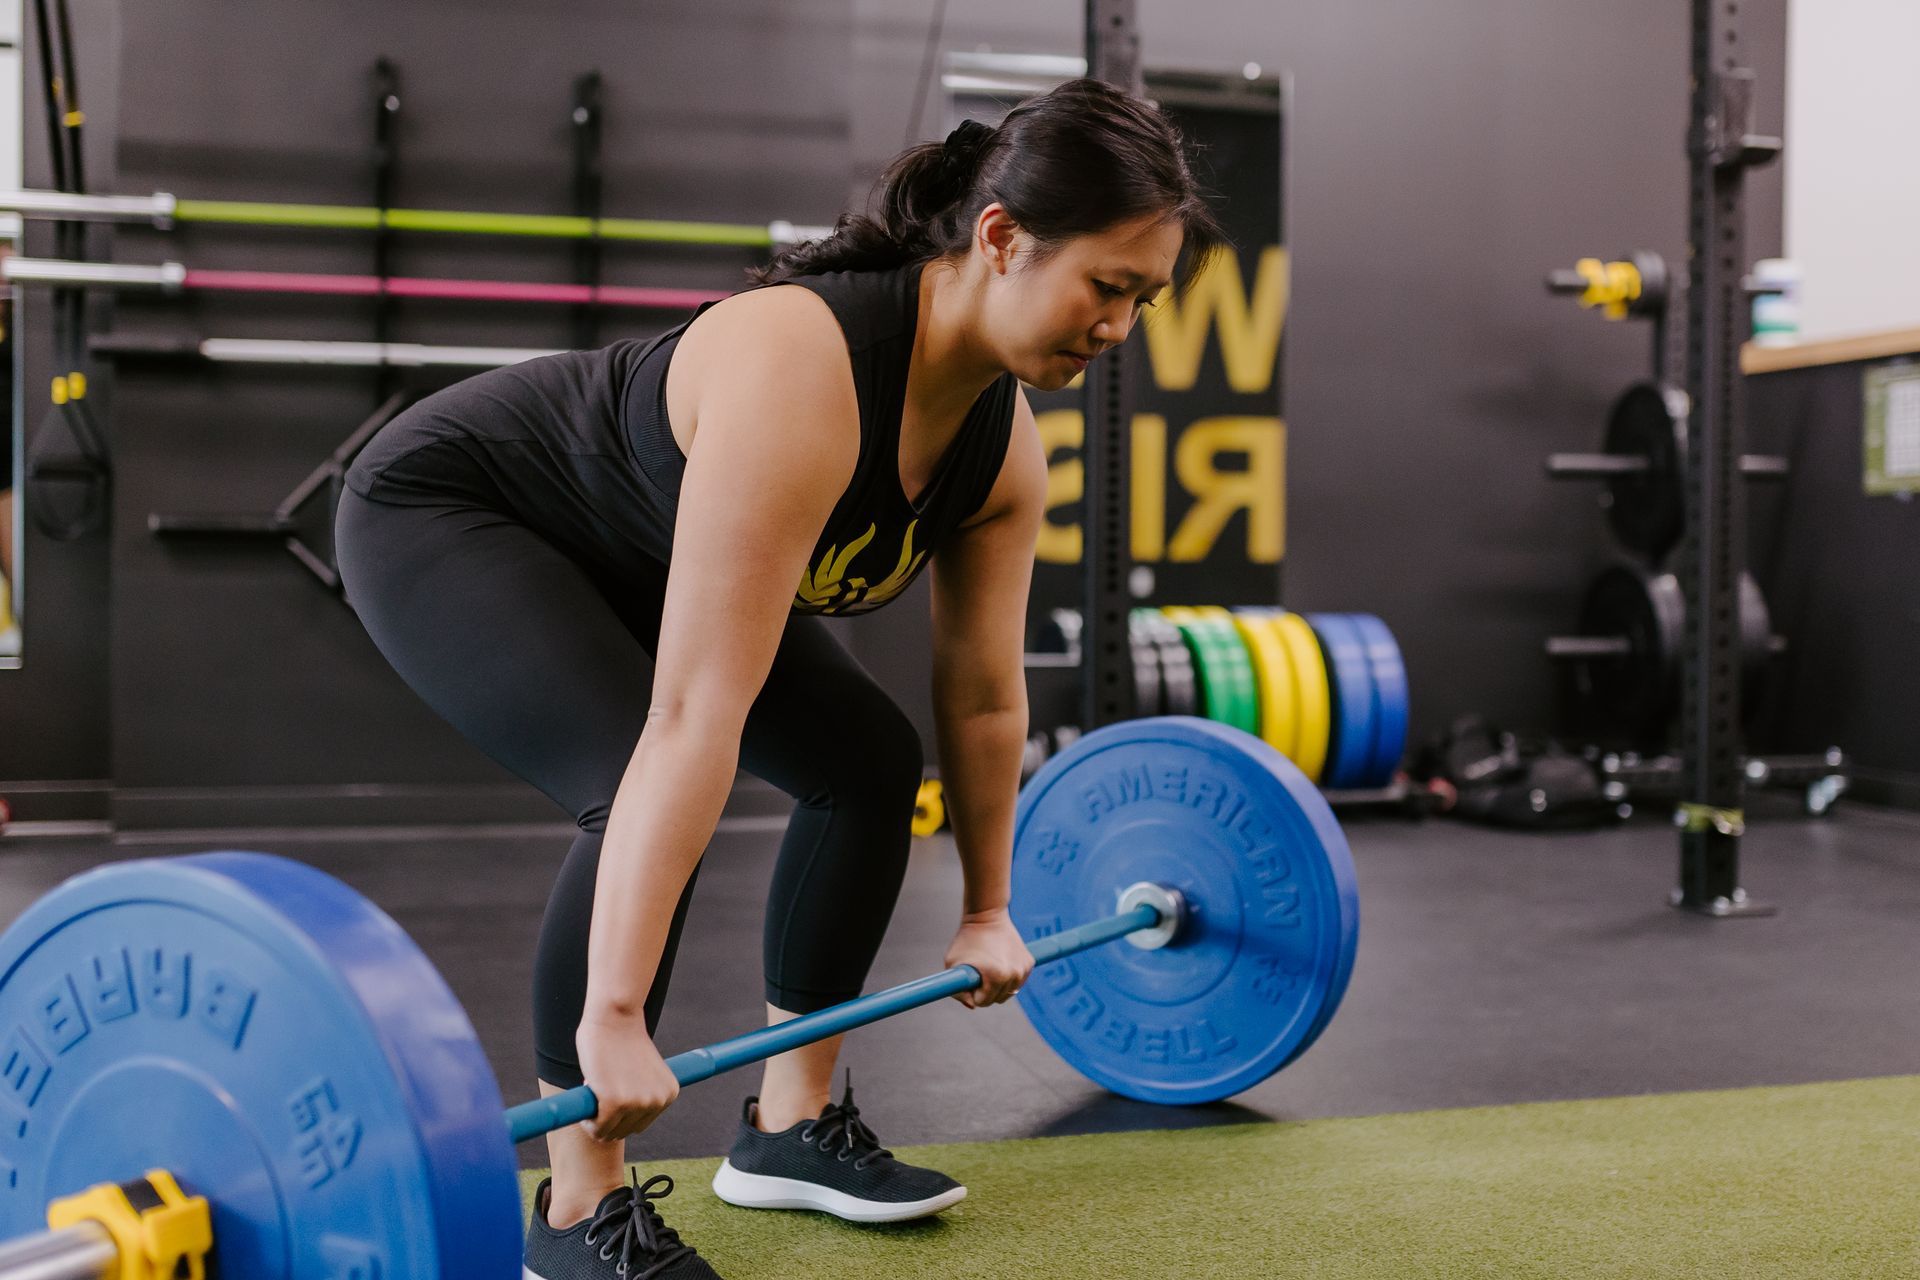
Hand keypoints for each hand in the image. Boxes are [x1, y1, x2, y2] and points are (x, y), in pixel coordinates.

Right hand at [574, 1009, 678, 1142]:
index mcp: (668, 1094)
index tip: (609, 1097)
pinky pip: (597, 1128)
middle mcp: (657, 1101)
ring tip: (593, 1092)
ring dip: (596, 1121)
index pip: (639, 1123)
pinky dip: (588, 1122)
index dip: (621, 1114)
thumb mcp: (644, 1071)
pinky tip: (586, 1100)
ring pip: (610, 1132)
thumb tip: (625, 1110)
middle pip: (625, 1130)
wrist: (615, 1016)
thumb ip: (641, 1091)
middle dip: (608, 1119)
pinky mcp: (614, 1103)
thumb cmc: (624, 1039)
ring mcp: (637, 1103)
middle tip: (597, 1095)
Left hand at [944, 907, 1034, 1008]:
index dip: (973, 991)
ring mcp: (1023, 969)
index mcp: (996, 976)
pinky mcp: (1030, 963)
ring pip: (1009, 992)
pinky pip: (1017, 981)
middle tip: (979, 971)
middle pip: (997, 999)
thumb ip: (957, 990)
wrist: (987, 916)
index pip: (982, 1002)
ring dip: (998, 985)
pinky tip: (1001, 961)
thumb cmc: (966, 940)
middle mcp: (1014, 974)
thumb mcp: (952, 964)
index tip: (971, 976)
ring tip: (990, 965)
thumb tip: (972, 1006)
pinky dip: (1009, 977)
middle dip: (986, 991)